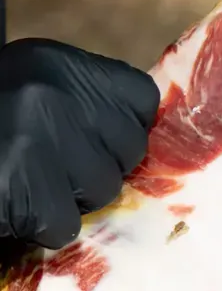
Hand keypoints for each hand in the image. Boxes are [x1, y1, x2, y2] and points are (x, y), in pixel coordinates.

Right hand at [0, 39, 159, 248]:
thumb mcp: (29, 90)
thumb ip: (80, 105)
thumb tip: (137, 141)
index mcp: (57, 64)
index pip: (140, 101)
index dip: (120, 128)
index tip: (92, 139)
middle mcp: (53, 95)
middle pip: (128, 151)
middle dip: (94, 168)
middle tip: (46, 167)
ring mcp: (37, 140)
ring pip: (101, 191)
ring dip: (67, 199)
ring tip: (22, 183)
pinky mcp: (22, 187)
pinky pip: (64, 223)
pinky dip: (38, 225)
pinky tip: (8, 205)